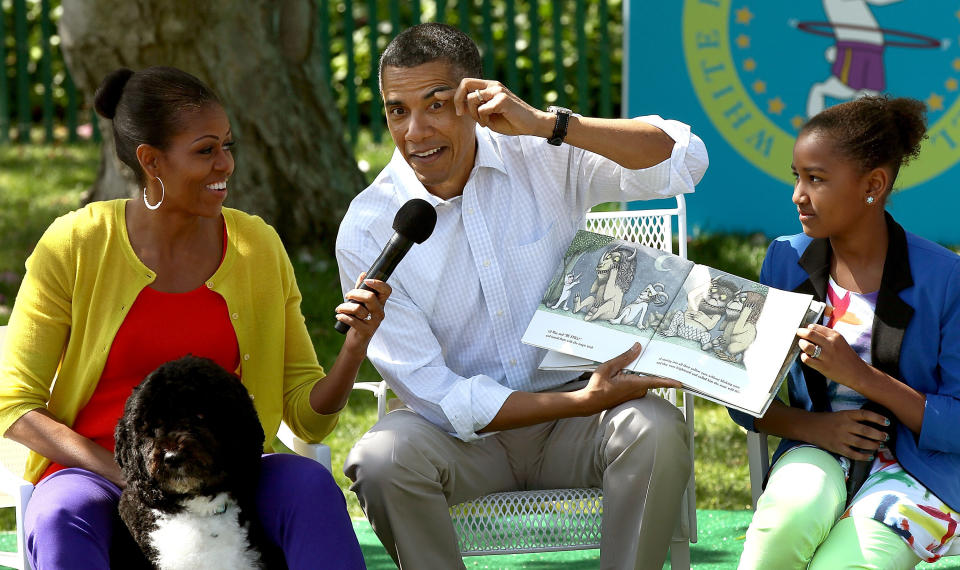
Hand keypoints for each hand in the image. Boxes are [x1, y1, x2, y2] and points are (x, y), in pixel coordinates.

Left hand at [336, 273, 391, 343]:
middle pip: (370, 297)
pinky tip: (339, 316)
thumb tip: (363, 274)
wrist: (357, 341)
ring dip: (344, 307)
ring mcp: (374, 322)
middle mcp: (380, 312)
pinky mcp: (366, 331)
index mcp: (380, 303)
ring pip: (358, 309)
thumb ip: (362, 289)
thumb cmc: (358, 319)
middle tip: (347, 296)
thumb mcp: (360, 303)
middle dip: (354, 293)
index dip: (378, 283)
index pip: (387, 290)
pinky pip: (353, 321)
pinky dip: (343, 316)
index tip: (366, 281)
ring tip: (339, 309)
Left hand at [435, 78, 552, 136]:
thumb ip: (475, 109)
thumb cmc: (510, 120)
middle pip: (465, 84)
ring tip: (484, 121)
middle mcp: (492, 85)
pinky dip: (484, 118)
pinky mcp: (503, 99)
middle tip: (460, 114)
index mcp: (488, 87)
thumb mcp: (488, 115)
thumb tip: (459, 108)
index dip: (450, 91)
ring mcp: (498, 90)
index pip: (465, 84)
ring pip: (472, 99)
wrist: (531, 124)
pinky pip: (483, 108)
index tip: (437, 96)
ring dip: (474, 114)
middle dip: (457, 99)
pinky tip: (491, 122)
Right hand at [579, 343, 681, 413]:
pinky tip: (626, 372)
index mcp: (634, 384)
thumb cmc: (597, 387)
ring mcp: (634, 394)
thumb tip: (637, 348)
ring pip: (644, 380)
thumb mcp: (609, 367)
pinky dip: (636, 377)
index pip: (656, 381)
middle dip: (653, 368)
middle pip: (651, 378)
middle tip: (655, 358)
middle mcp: (637, 390)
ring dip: (642, 373)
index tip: (680, 382)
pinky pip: (638, 384)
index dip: (669, 381)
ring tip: (634, 363)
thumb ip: (624, 358)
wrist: (590, 402)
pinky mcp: (630, 395)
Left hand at [796, 324, 871, 389]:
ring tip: (803, 345)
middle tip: (798, 333)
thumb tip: (809, 328)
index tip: (804, 330)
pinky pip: (807, 359)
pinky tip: (806, 356)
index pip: (815, 327)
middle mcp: (831, 344)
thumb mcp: (840, 341)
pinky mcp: (823, 366)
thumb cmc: (847, 356)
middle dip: (800, 332)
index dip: (807, 328)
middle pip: (810, 334)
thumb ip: (827, 335)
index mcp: (835, 336)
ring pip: (806, 346)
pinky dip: (803, 357)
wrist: (857, 372)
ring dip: (801, 344)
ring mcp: (826, 356)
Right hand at [804, 409, 889, 460]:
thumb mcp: (841, 414)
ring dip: (873, 445)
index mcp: (845, 415)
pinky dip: (863, 456)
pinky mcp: (837, 447)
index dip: (878, 418)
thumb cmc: (828, 420)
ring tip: (878, 446)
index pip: (865, 415)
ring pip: (862, 443)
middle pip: (866, 431)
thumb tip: (874, 426)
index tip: (887, 422)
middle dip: (879, 435)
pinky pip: (853, 454)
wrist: (809, 426)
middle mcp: (844, 425)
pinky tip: (869, 456)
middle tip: (886, 437)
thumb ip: (855, 419)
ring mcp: (840, 437)